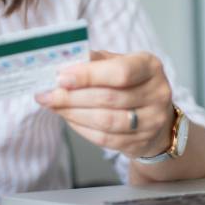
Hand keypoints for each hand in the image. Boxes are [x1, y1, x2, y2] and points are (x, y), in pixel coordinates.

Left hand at [34, 50, 175, 158]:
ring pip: (105, 121)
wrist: (158, 118)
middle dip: (72, 97)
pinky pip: (105, 138)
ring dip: (73, 113)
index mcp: (150, 67)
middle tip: (47, 95)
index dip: (88, 76)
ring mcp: (151, 121)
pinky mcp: (140, 143)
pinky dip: (81, 128)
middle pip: (108, 98)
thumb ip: (95, 61)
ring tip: (54, 106)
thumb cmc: (132, 84)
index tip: (61, 77)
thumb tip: (63, 64)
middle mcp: (157, 94)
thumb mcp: (120, 63)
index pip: (120, 72)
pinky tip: (69, 118)